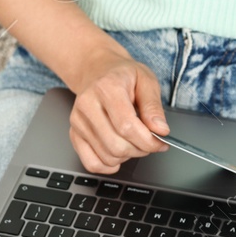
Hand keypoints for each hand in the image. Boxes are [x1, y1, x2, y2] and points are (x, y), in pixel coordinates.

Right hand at [65, 47, 169, 173]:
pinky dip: (108, 165)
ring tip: (134, 143)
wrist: (97, 71)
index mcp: (106, 88)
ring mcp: (78, 121)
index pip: (127, 127)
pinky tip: (118, 155)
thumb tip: (160, 130)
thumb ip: (154, 106)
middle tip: (149, 142)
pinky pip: (91, 163)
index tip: (161, 142)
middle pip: (116, 145)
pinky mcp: (74, 134)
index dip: (148, 141)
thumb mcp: (146, 80)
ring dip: (126, 157)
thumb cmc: (123, 76)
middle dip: (140, 150)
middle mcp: (87, 105)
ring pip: (106, 156)